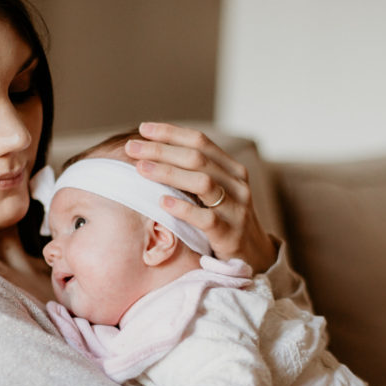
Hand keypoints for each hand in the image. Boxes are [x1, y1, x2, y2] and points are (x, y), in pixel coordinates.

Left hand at [125, 122, 277, 271]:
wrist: (253, 257)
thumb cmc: (224, 221)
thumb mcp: (216, 193)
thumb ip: (195, 174)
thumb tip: (153, 153)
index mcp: (232, 169)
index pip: (201, 141)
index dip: (171, 133)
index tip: (143, 129)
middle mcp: (237, 184)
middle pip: (197, 158)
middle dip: (161, 150)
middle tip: (132, 148)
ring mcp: (236, 209)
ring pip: (203, 183)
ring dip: (168, 173)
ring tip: (141, 170)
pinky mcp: (231, 234)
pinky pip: (206, 218)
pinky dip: (183, 208)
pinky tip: (162, 202)